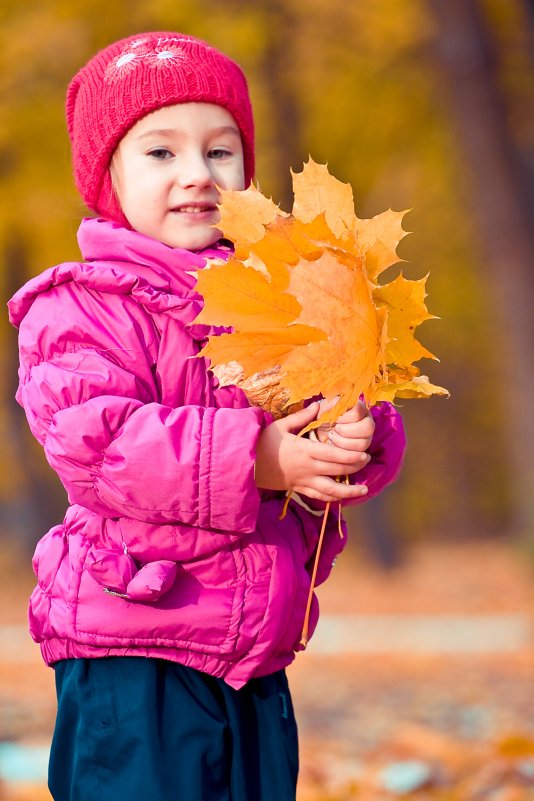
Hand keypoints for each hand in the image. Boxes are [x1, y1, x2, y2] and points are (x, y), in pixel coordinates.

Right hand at [254, 402, 369, 502]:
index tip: (365, 453)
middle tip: (367, 460)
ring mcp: (303, 481)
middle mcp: (307, 468)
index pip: (335, 455)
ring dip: (349, 491)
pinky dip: (333, 498)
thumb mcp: (282, 425)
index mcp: (305, 450)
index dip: (353, 456)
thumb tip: (319, 405)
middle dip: (355, 467)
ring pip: (331, 491)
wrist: (246, 465)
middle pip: (338, 471)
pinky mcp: (298, 489)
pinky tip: (343, 496)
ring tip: (363, 490)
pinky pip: (319, 497)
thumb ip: (303, 416)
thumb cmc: (263, 442)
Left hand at [316, 399, 374, 454]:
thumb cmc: (322, 417)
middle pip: (368, 428)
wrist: (318, 431)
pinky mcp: (361, 451)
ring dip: (344, 442)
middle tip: (335, 429)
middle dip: (347, 431)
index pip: (359, 411)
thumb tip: (329, 405)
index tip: (336, 419)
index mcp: (359, 408)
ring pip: (364, 444)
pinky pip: (359, 456)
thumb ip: (330, 405)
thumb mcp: (324, 407)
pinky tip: (334, 446)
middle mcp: (367, 421)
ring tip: (332, 437)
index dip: (346, 417)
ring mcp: (366, 437)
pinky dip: (344, 453)